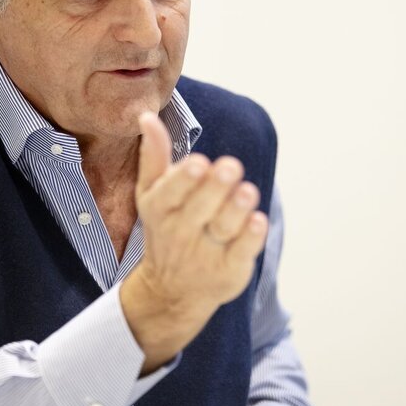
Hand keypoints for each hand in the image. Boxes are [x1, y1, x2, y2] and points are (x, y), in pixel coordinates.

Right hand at [120, 111, 268, 372]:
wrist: (171, 290)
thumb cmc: (166, 227)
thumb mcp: (152, 194)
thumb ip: (153, 156)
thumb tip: (146, 116)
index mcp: (160, 208)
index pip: (170, 192)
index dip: (184, 179)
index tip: (198, 163)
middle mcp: (181, 231)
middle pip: (201, 206)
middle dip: (216, 186)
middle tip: (230, 166)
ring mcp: (206, 253)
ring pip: (224, 227)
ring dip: (236, 208)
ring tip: (248, 190)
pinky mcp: (230, 270)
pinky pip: (242, 252)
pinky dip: (251, 237)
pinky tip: (258, 220)